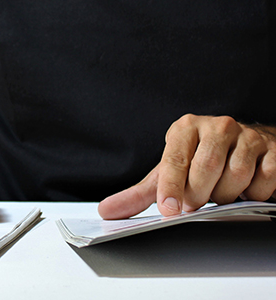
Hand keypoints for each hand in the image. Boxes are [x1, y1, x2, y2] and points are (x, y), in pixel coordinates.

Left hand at [99, 114, 275, 218]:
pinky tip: (244, 188)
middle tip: (198, 201)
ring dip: (226, 196)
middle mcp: (217, 126)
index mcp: (185, 129)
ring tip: (220, 191)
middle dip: (199, 195)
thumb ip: (141, 193)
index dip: (171, 187)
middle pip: (205, 170)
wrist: (245, 148)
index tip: (169, 210)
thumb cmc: (200, 162)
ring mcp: (248, 135)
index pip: (174, 159)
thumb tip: (107, 211)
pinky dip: (252, 194)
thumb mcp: (169, 174)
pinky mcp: (273, 149)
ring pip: (236, 176)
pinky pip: (263, 180)